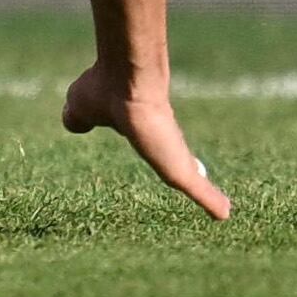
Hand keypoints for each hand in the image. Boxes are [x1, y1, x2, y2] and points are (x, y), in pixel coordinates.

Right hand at [62, 63, 232, 219]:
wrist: (127, 84)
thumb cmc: (102, 93)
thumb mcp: (81, 110)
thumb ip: (78, 119)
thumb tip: (72, 122)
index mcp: (141, 126)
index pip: (156, 142)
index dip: (162, 151)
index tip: (169, 158)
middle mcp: (164, 140)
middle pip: (179, 162)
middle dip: (189, 172)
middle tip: (199, 183)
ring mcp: (176, 156)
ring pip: (193, 177)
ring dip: (205, 193)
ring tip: (221, 208)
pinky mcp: (181, 171)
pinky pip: (200, 191)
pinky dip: (211, 201)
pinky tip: (223, 212)